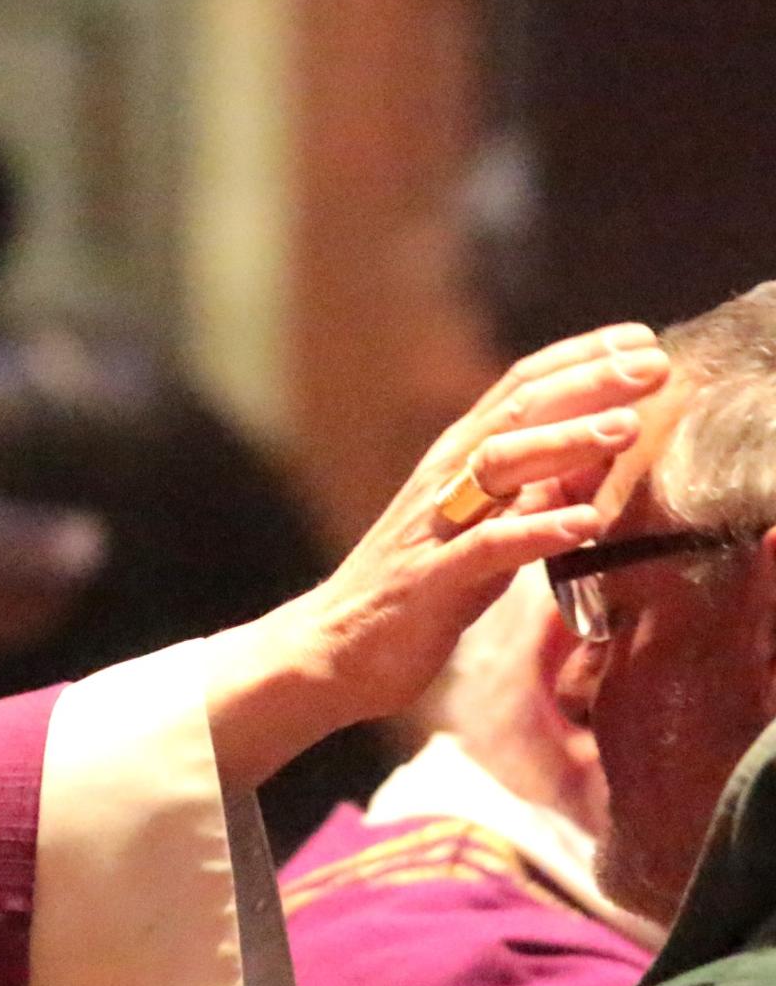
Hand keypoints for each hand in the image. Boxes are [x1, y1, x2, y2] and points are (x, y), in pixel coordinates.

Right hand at [204, 324, 669, 789]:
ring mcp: (434, 527)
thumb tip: (603, 454)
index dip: (581, 358)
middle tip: (652, 365)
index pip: (521, 388)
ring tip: (626, 427)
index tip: (642, 339)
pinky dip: (537, 531)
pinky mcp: (431, 580)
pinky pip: (487, 548)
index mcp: (456, 459)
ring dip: (564, 442)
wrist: (333, 647)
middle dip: (586, 383)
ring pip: (498, 466)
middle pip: (515, 411)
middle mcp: (444, 479)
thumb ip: (535, 489)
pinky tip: (584, 522)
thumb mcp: (484, 527)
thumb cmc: (419, 586)